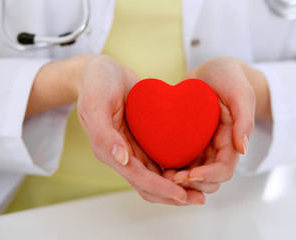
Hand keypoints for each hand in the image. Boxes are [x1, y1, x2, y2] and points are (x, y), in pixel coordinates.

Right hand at [26, 54, 204, 205]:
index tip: (182, 195)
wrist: (103, 72)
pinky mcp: (145, 140)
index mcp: (109, 152)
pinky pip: (162, 160)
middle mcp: (123, 155)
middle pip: (149, 185)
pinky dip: (177, 169)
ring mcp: (135, 149)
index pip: (137, 178)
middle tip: (198, 200)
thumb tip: (122, 159)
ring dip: (177, 187)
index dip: (160, 188)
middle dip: (173, 195)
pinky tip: (194, 169)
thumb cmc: (96, 85)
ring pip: (158, 177)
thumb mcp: (95, 105)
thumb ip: (104, 134)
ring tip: (200, 192)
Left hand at [165, 57, 264, 195]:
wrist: (211, 71)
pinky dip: (168, 166)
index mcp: (231, 142)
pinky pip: (176, 158)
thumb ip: (244, 120)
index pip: (223, 169)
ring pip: (190, 174)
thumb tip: (243, 149)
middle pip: (206, 179)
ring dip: (178, 181)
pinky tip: (154, 165)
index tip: (190, 175)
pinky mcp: (183, 140)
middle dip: (191, 184)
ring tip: (161, 176)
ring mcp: (198, 146)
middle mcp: (214, 149)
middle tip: (171, 179)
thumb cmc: (230, 78)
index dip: (208, 176)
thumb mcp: (241, 94)